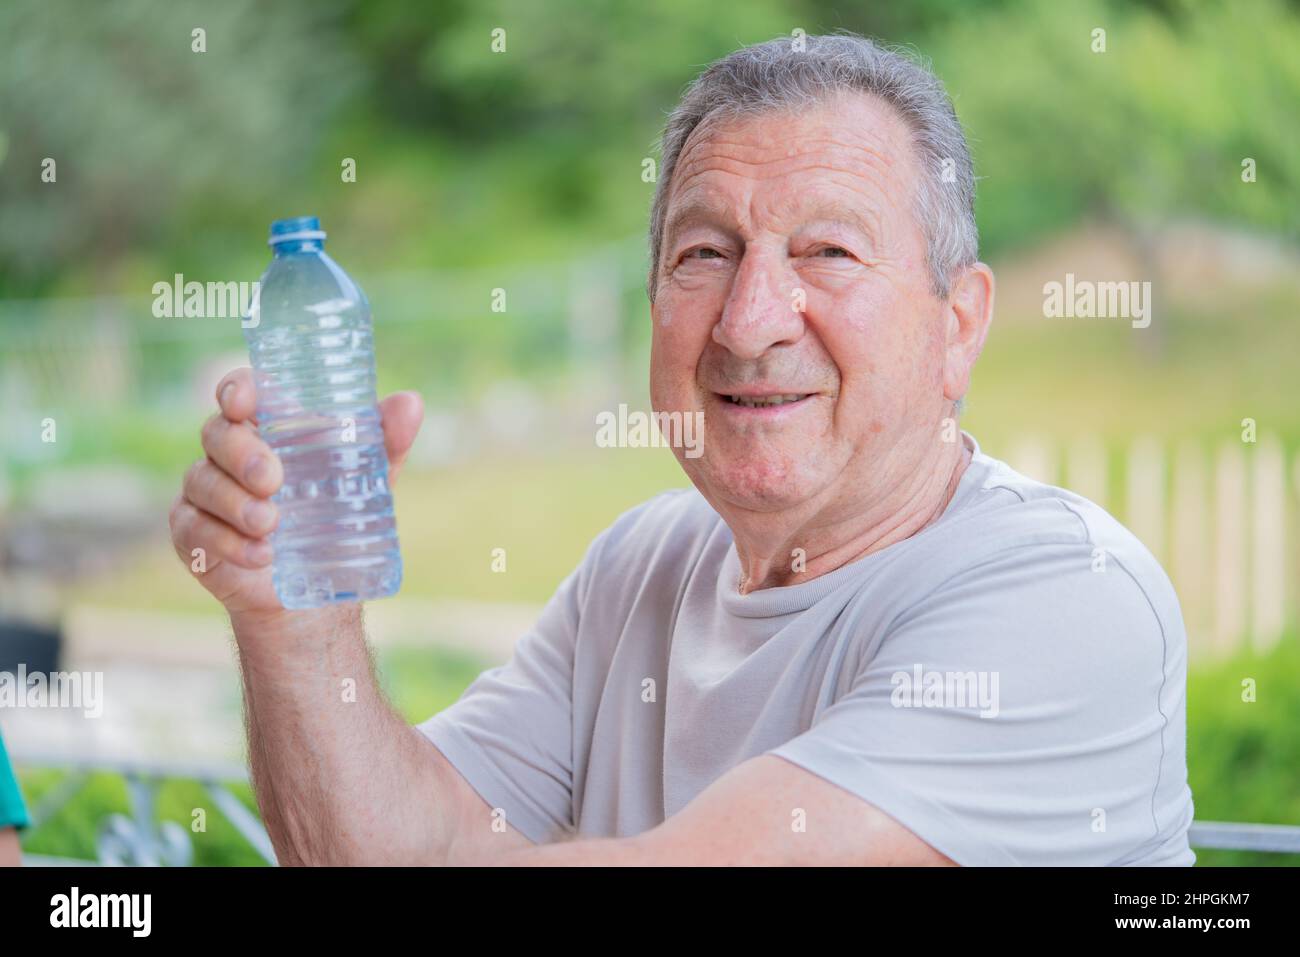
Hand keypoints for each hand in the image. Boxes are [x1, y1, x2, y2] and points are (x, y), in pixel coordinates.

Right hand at [169, 367, 422, 619]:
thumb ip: (387, 441)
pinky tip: (259, 555)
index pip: (241, 391)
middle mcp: (228, 453)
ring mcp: (205, 492)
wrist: (318, 588)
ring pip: (202, 482)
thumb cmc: (337, 517)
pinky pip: (194, 530)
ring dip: (235, 503)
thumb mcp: (368, 479)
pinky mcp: (191, 533)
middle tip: (273, 480)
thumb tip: (410, 402)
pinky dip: (228, 543)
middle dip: (242, 454)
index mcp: (268, 427)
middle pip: (216, 433)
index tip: (243, 403)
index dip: (237, 389)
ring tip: (270, 525)